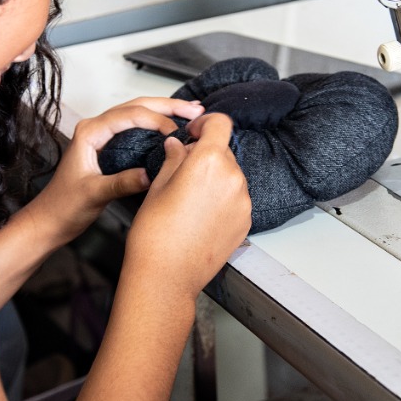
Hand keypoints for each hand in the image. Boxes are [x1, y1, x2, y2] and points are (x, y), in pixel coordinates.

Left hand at [26, 97, 204, 246]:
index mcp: (89, 132)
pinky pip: (137, 127)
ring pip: (138, 113)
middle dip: (168, 107)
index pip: (130, 115)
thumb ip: (121, 183)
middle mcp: (95, 128)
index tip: (178, 133)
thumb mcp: (93, 195)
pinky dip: (157, 125)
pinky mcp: (109, 146)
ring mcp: (102, 135)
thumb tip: (150, 174)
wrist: (50, 220)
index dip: (157, 120)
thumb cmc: (64, 207)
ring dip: (165, 112)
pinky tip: (173, 127)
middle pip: (137, 106)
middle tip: (196, 111)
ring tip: (192, 113)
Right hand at [123, 112, 250, 303]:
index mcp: (208, 162)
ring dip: (214, 176)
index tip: (193, 132)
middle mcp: (232, 178)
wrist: (166, 276)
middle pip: (224, 150)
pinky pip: (236, 197)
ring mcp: (242, 201)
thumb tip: (178, 146)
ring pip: (231, 175)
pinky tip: (200, 213)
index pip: (219, 123)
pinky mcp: (245, 221)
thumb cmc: (155, 234)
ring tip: (189, 197)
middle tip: (181, 168)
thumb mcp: (157, 186)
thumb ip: (174, 159)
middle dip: (205, 154)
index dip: (205, 123)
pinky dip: (222, 197)